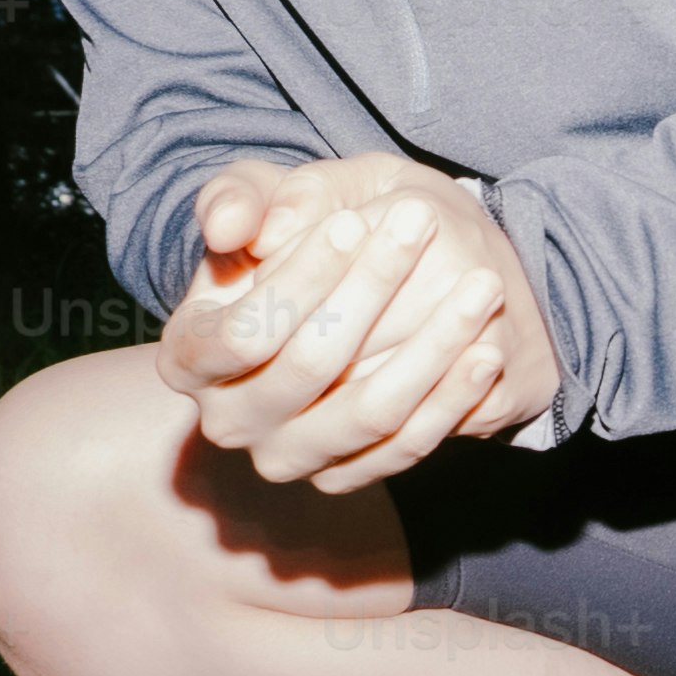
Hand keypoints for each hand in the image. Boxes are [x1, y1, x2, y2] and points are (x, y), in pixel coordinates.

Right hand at [160, 153, 566, 489]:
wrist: (336, 300)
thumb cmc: (289, 238)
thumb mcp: (261, 199)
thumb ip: (237, 198)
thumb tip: (234, 228)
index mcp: (188, 356)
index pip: (244, 330)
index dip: (300, 276)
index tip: (353, 222)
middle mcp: (227, 420)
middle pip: (310, 367)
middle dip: (373, 290)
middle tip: (426, 226)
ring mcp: (287, 456)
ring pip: (368, 412)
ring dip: (433, 348)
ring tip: (482, 287)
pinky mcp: (343, 477)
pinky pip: (404, 446)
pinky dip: (451, 399)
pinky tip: (487, 351)